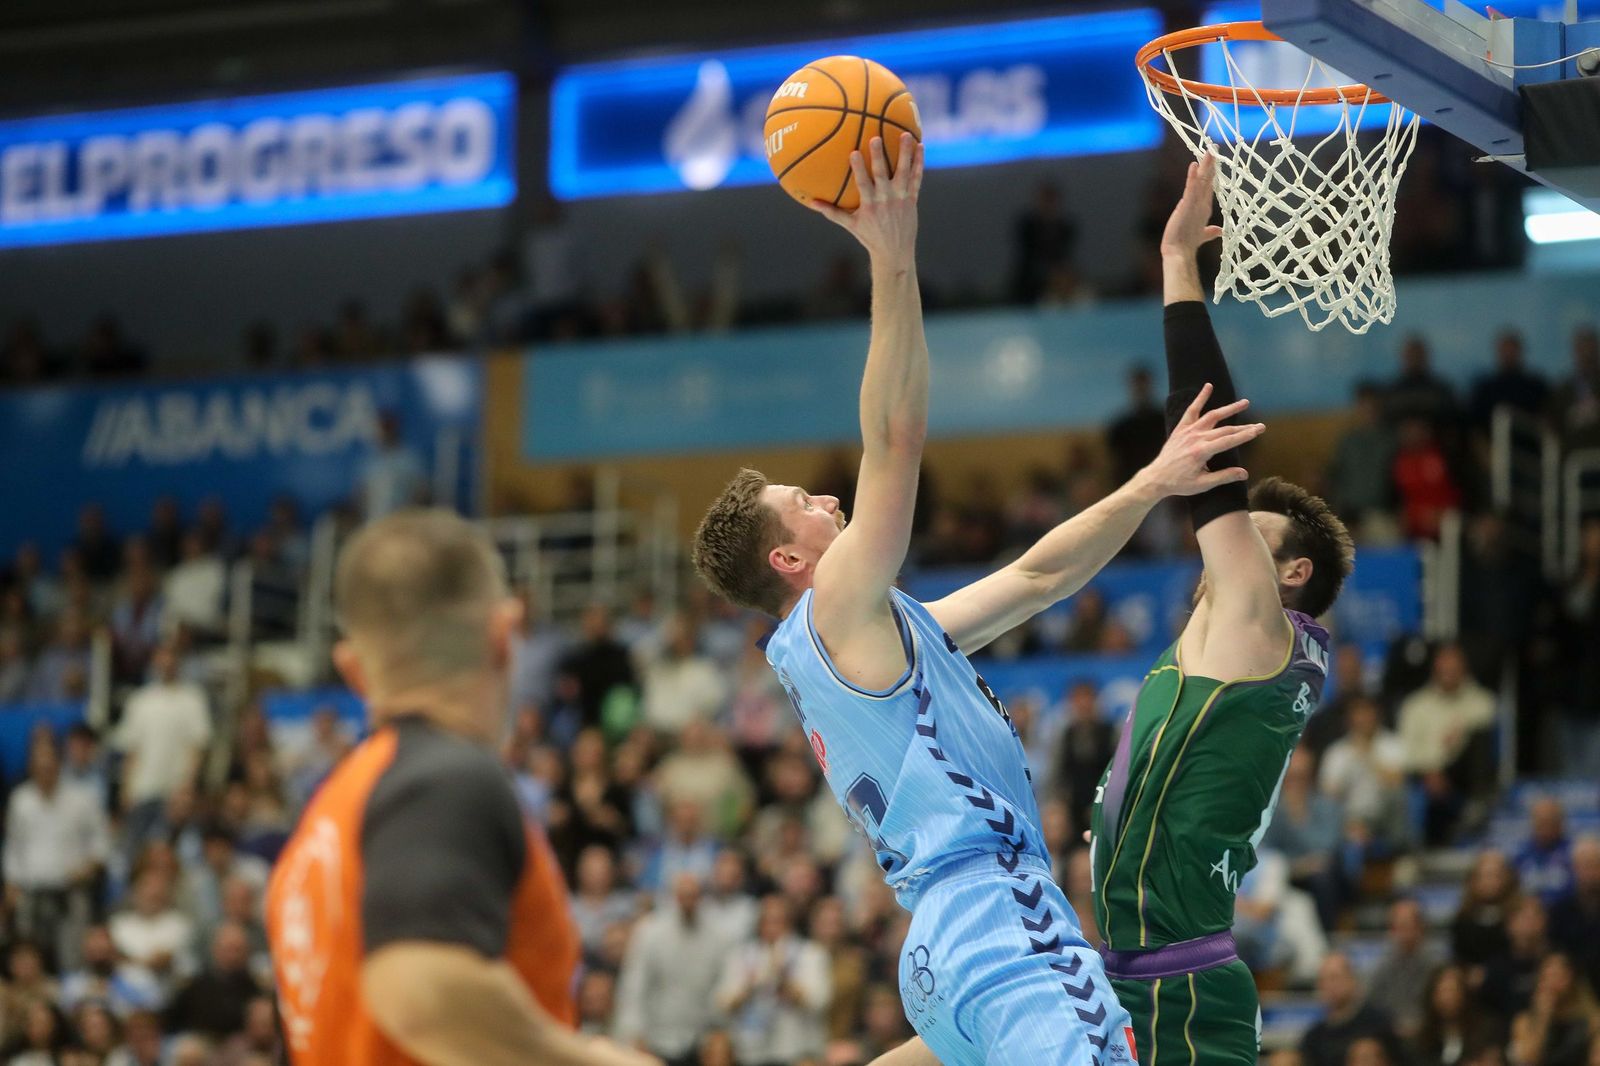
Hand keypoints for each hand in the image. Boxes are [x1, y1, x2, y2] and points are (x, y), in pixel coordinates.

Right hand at [807, 133, 923, 268]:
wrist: (895, 252)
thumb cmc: (869, 237)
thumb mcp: (850, 225)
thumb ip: (832, 212)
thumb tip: (811, 202)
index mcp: (870, 205)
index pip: (863, 184)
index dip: (859, 168)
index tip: (853, 152)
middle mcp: (886, 200)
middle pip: (883, 175)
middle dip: (879, 156)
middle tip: (876, 138)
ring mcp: (901, 198)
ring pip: (904, 173)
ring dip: (905, 154)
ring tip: (905, 135)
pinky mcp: (912, 199)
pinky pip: (917, 178)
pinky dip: (919, 163)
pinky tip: (920, 146)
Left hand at [1136, 383, 1262, 498]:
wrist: (1156, 478)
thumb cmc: (1180, 484)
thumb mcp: (1203, 484)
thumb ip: (1224, 477)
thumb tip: (1244, 473)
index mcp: (1201, 452)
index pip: (1229, 440)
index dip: (1246, 434)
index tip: (1260, 429)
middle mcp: (1195, 438)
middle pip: (1225, 429)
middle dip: (1244, 428)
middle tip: (1260, 426)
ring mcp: (1188, 431)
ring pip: (1212, 416)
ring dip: (1229, 409)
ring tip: (1245, 403)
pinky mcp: (1181, 429)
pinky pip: (1192, 410)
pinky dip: (1200, 398)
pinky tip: (1208, 386)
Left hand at [1160, 154, 1223, 257]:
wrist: (1180, 254)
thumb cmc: (1187, 245)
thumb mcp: (1200, 235)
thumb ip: (1210, 231)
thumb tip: (1220, 231)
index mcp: (1204, 209)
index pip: (1209, 188)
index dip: (1212, 174)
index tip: (1215, 161)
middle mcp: (1203, 205)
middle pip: (1209, 181)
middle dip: (1212, 165)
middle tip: (1215, 148)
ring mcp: (1196, 204)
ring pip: (1203, 181)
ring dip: (1206, 166)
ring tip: (1210, 150)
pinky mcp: (1188, 205)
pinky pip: (1191, 188)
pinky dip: (1193, 176)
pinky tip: (1194, 165)